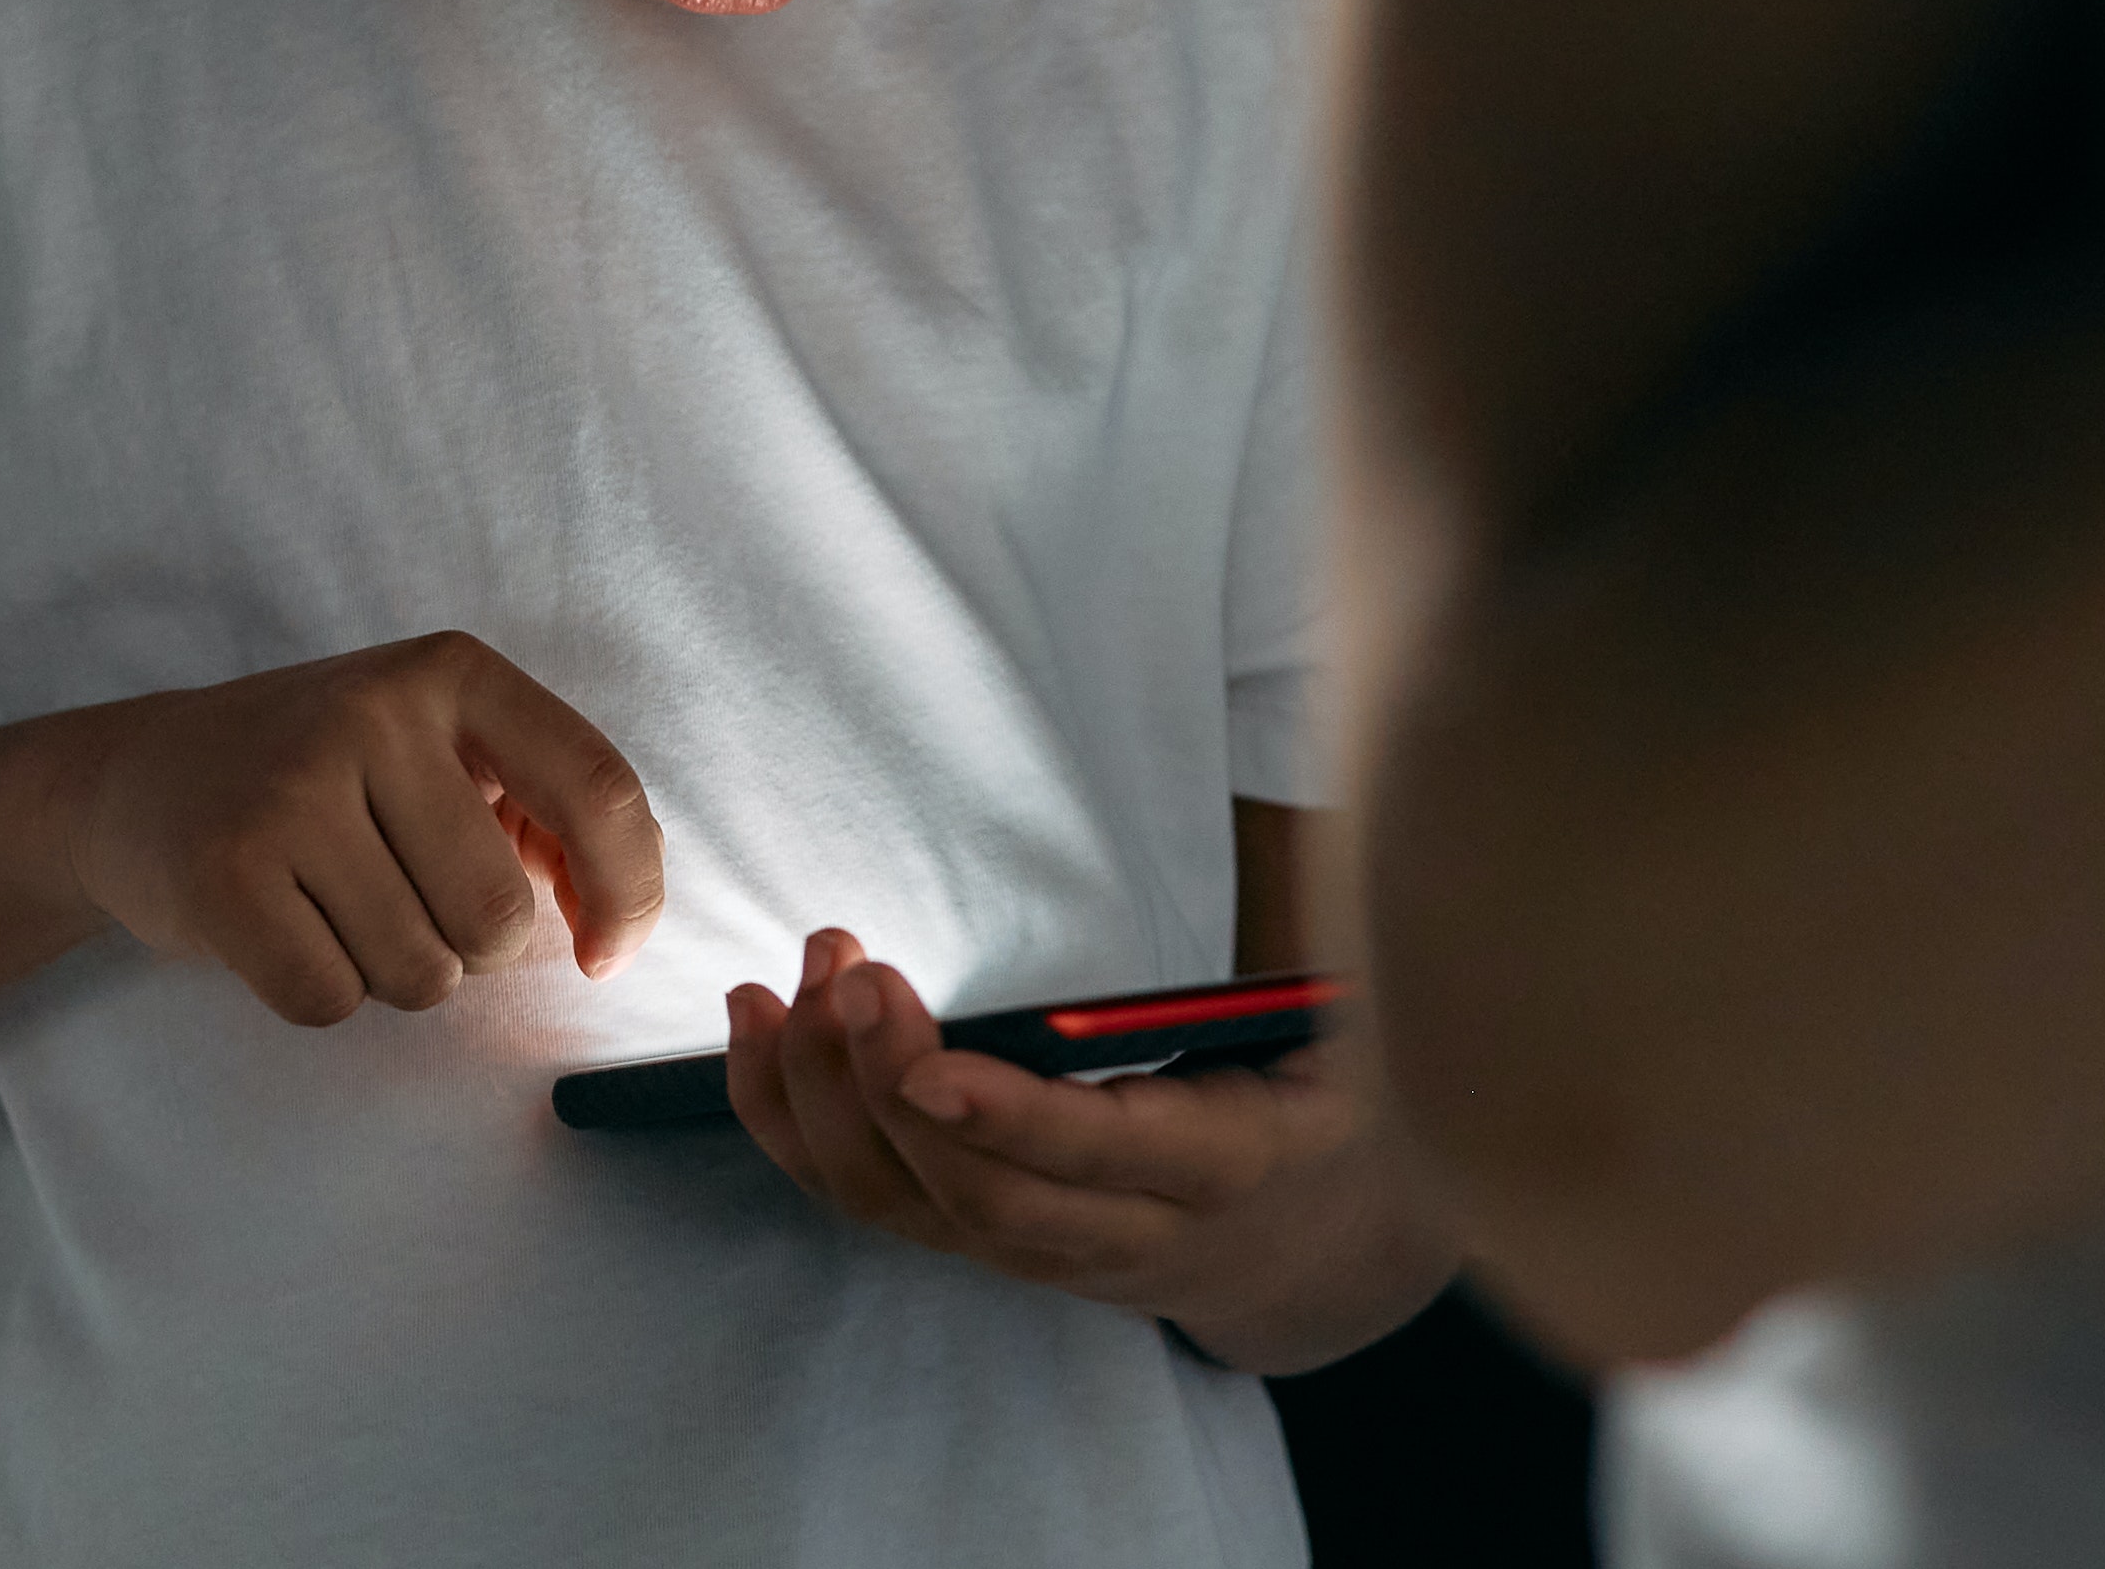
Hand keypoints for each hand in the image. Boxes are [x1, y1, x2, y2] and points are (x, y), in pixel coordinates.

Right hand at [58, 631, 663, 1027]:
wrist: (133, 780)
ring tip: (333, 907)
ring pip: (421, 972)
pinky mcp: (224, 870)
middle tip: (406, 905)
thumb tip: (611, 921)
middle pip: (499, 915)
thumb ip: (537, 809)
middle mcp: (376, 711)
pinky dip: (320, 994)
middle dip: (472, 952)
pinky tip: (282, 930)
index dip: (626, 891)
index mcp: (452, 672)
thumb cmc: (319, 779)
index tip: (604, 955)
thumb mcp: (432, 748)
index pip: (595, 787)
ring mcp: (292, 787)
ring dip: (392, 974)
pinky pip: (331, 1000)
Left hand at [725, 931, 1447, 1368]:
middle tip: (844, 967)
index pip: (1102, 1160)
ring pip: (912, 1208)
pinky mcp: (984, 1246)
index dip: (1011, 1121)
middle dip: (890, 1084)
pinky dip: (793, 1128)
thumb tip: (1330, 846)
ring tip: (791, 981)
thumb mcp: (1350, 1041)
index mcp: (1226, 1170)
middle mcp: (1125, 1238)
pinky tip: (755, 1032)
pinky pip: (872, 1204)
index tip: (927, 1065)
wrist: (1303, 1247)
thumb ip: (1316, 971)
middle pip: (982, 1195)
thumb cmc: (1316, 1103)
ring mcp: (1043, 1258)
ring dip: (827, 1099)